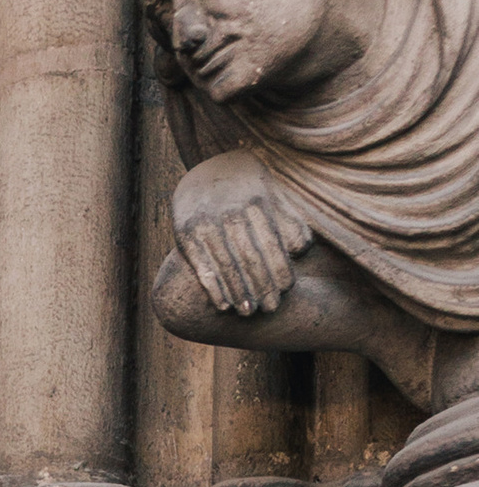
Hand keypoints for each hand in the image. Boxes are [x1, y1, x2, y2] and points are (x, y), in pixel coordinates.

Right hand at [171, 151, 310, 317]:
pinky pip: (202, 267)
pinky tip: (223, 306)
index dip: (281, 269)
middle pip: (251, 257)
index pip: (273, 242)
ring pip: (227, 266)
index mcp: (256, 202)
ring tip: (249, 314)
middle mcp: (230, 211)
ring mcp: (206, 223)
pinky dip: (213, 289)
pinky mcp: (185, 233)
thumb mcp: (272, 198)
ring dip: (239, 294)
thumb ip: (290, 223)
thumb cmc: (248, 193)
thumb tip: (301, 251)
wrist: (205, 173)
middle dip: (262, 286)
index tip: (287, 290)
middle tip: (271, 309)